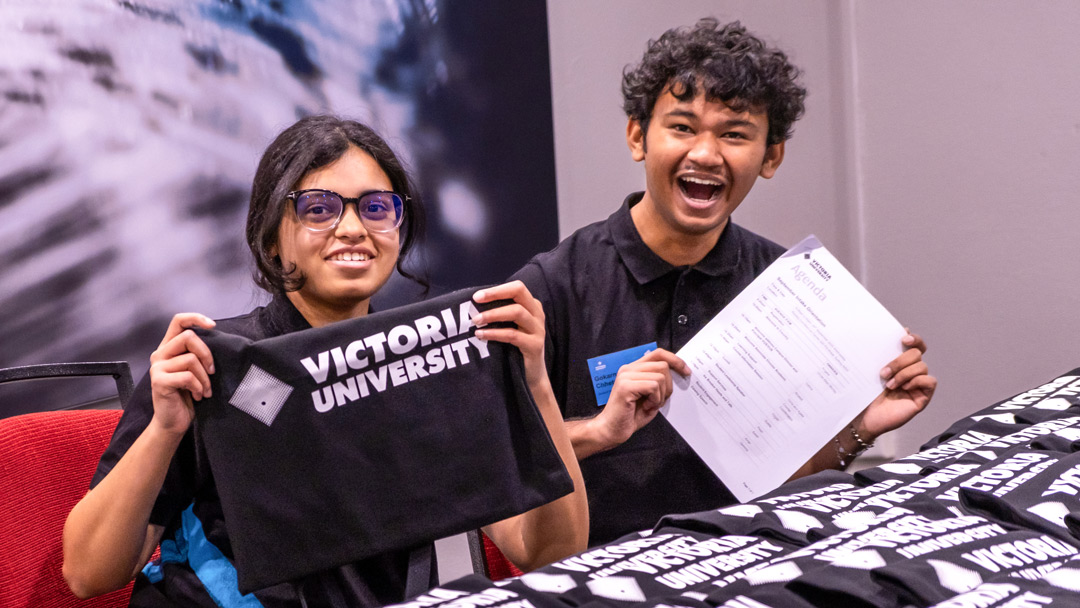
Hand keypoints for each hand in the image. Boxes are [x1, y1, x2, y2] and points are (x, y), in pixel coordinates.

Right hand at [148, 313, 215, 436]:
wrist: (173, 422)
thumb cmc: (187, 396)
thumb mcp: (194, 370)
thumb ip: (196, 354)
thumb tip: (216, 339)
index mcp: (169, 348)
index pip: (178, 321)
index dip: (196, 318)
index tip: (213, 326)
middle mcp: (160, 354)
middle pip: (188, 337)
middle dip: (207, 355)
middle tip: (212, 372)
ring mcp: (157, 367)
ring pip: (191, 359)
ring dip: (204, 378)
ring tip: (204, 390)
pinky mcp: (159, 381)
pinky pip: (187, 377)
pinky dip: (198, 387)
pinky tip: (197, 396)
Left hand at [471, 281, 548, 392]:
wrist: (532, 375)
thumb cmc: (516, 347)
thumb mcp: (510, 326)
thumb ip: (500, 313)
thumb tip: (474, 305)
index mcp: (532, 306)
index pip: (517, 288)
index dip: (497, 289)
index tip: (476, 296)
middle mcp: (537, 314)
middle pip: (519, 293)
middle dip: (495, 294)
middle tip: (475, 301)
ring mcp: (538, 329)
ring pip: (516, 312)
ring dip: (493, 314)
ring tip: (475, 321)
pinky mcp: (535, 345)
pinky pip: (513, 335)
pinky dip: (495, 333)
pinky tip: (481, 335)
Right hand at [591, 349, 689, 448]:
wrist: (612, 430)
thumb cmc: (631, 416)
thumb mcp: (651, 396)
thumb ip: (660, 382)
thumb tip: (679, 373)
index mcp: (634, 369)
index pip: (658, 353)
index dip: (675, 360)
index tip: (686, 372)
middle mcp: (628, 369)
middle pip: (662, 365)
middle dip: (669, 386)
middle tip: (660, 400)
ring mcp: (626, 376)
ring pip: (660, 377)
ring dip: (661, 395)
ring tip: (651, 404)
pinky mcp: (625, 386)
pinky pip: (653, 386)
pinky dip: (655, 399)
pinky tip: (646, 407)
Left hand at [858, 330, 936, 438]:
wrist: (863, 417)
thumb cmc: (865, 395)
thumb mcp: (871, 371)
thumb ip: (881, 354)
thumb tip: (896, 332)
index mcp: (899, 363)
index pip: (915, 345)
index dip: (914, 339)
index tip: (903, 338)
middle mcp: (910, 372)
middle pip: (917, 354)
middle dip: (900, 360)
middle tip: (884, 372)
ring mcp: (917, 384)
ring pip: (922, 366)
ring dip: (904, 373)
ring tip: (889, 384)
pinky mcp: (922, 397)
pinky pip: (930, 381)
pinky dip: (917, 381)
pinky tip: (903, 388)